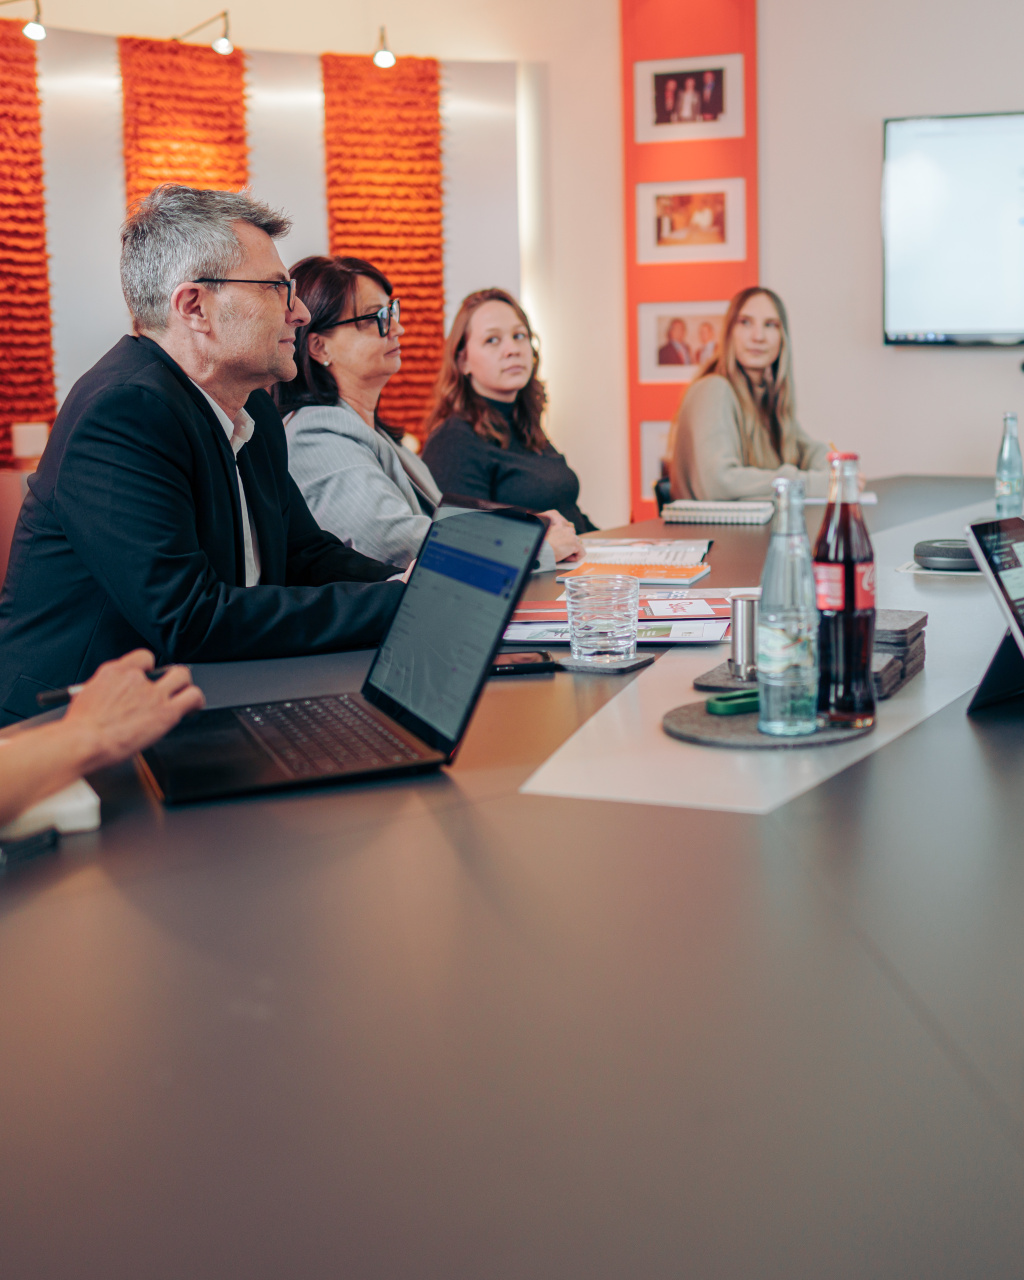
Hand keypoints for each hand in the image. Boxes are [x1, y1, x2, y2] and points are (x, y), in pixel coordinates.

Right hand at [63, 649, 204, 768]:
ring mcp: (153, 693)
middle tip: (168, 692)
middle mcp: (135, 678)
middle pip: (165, 667)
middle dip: (169, 678)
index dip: (148, 669)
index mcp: (113, 672)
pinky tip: (192, 709)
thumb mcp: (85, 697)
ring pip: (183, 677)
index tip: (148, 679)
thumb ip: (104, 692)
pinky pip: (193, 697)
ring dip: (184, 687)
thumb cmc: (80, 728)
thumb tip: (107, 698)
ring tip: (182, 699)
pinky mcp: (166, 711)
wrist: (83, 741)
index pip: (142, 658)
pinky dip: (196, 702)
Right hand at [539, 510, 583, 562]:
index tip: (559, 546)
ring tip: (561, 556)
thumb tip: (560, 542)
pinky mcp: (574, 544)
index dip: (566, 540)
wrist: (540, 549)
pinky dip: (575, 558)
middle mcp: (565, 528)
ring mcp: (571, 536)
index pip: (568, 530)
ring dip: (571, 552)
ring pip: (577, 545)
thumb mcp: (546, 536)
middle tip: (559, 552)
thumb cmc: (540, 546)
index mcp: (558, 524)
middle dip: (569, 546)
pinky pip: (581, 553)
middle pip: (574, 538)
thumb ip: (555, 535)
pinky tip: (565, 559)